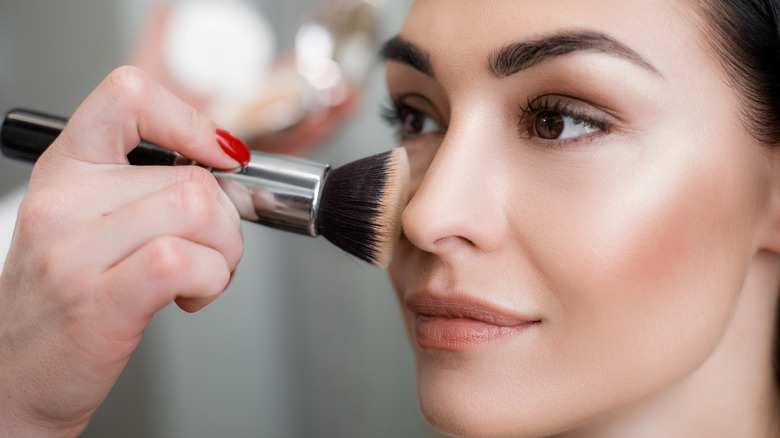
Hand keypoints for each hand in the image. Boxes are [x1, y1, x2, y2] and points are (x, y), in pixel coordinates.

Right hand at [0, 66, 243, 435]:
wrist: (17, 376)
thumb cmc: (66, 301)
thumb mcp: (91, 222)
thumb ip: (149, 187)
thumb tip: (226, 167)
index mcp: (66, 169)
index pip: (128, 95)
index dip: (191, 120)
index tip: (220, 155)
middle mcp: (64, 201)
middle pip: (194, 176)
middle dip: (228, 221)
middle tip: (210, 251)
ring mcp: (75, 251)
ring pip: (198, 209)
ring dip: (225, 251)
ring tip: (201, 275)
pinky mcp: (99, 301)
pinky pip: (185, 260)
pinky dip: (213, 280)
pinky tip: (191, 296)